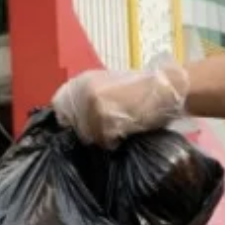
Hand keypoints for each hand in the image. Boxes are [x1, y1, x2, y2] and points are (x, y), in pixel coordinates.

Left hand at [52, 66, 192, 146]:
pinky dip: (114, 142)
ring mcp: (95, 108)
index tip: (78, 127)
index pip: (59, 107)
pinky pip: (105, 142)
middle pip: (73, 126)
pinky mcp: (108, 122)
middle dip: (86, 132)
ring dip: (102, 139)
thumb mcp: (107, 86)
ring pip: (89, 137)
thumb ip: (87, 99)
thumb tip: (70, 120)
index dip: (68, 120)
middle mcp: (84, 93)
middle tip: (106, 129)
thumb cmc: (140, 89)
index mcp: (82, 81)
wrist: (165, 88)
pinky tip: (126, 132)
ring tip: (119, 129)